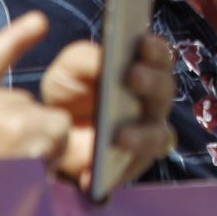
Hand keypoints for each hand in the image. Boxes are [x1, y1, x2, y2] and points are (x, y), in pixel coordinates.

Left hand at [42, 33, 176, 188]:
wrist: (51, 136)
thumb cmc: (69, 94)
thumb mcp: (69, 70)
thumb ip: (86, 60)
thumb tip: (104, 59)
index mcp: (143, 71)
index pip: (160, 57)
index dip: (155, 50)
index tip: (142, 42)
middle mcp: (152, 102)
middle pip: (165, 92)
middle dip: (151, 83)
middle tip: (131, 76)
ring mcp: (147, 135)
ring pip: (159, 134)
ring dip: (142, 134)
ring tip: (119, 136)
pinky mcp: (132, 165)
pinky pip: (134, 169)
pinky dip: (117, 172)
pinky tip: (92, 172)